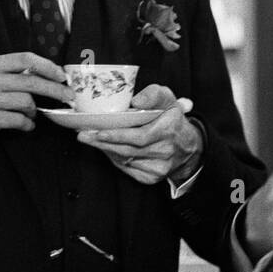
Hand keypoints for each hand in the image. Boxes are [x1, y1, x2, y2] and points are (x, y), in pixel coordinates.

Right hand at [0, 52, 74, 164]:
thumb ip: (11, 76)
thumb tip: (47, 75)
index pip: (25, 59)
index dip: (47, 66)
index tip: (62, 75)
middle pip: (31, 81)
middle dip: (54, 89)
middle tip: (68, 97)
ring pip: (27, 101)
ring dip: (34, 111)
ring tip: (31, 116)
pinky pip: (19, 119)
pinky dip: (27, 124)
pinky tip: (25, 126)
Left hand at [77, 84, 202, 185]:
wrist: (189, 147)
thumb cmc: (172, 119)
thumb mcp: (168, 99)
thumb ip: (153, 94)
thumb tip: (135, 101)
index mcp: (168, 130)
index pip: (140, 136)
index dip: (118, 135)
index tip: (99, 131)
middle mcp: (165, 151)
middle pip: (128, 150)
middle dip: (102, 143)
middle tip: (83, 135)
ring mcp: (159, 168)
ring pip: (125, 159)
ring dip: (105, 149)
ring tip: (88, 139)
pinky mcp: (152, 178)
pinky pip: (127, 168)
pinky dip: (114, 158)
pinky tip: (106, 148)